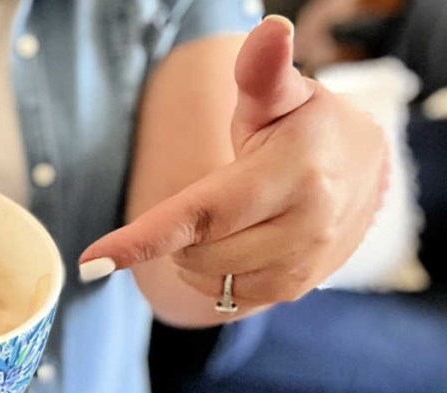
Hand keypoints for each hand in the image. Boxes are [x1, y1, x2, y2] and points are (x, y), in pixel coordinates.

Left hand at [80, 16, 387, 309]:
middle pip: (197, 251)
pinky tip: (229, 247)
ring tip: (220, 220)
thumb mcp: (282, 95)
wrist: (363, 169)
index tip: (92, 261)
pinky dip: (213, 278)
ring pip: (209, 278)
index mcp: (292, 173)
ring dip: (192, 256)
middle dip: (178, 232)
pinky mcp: (297, 289)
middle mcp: (304, 225)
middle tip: (203, 198)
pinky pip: (229, 299)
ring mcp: (303, 264)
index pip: (204, 213)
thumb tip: (267, 30)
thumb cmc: (304, 125)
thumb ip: (262, 72)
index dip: (144, 238)